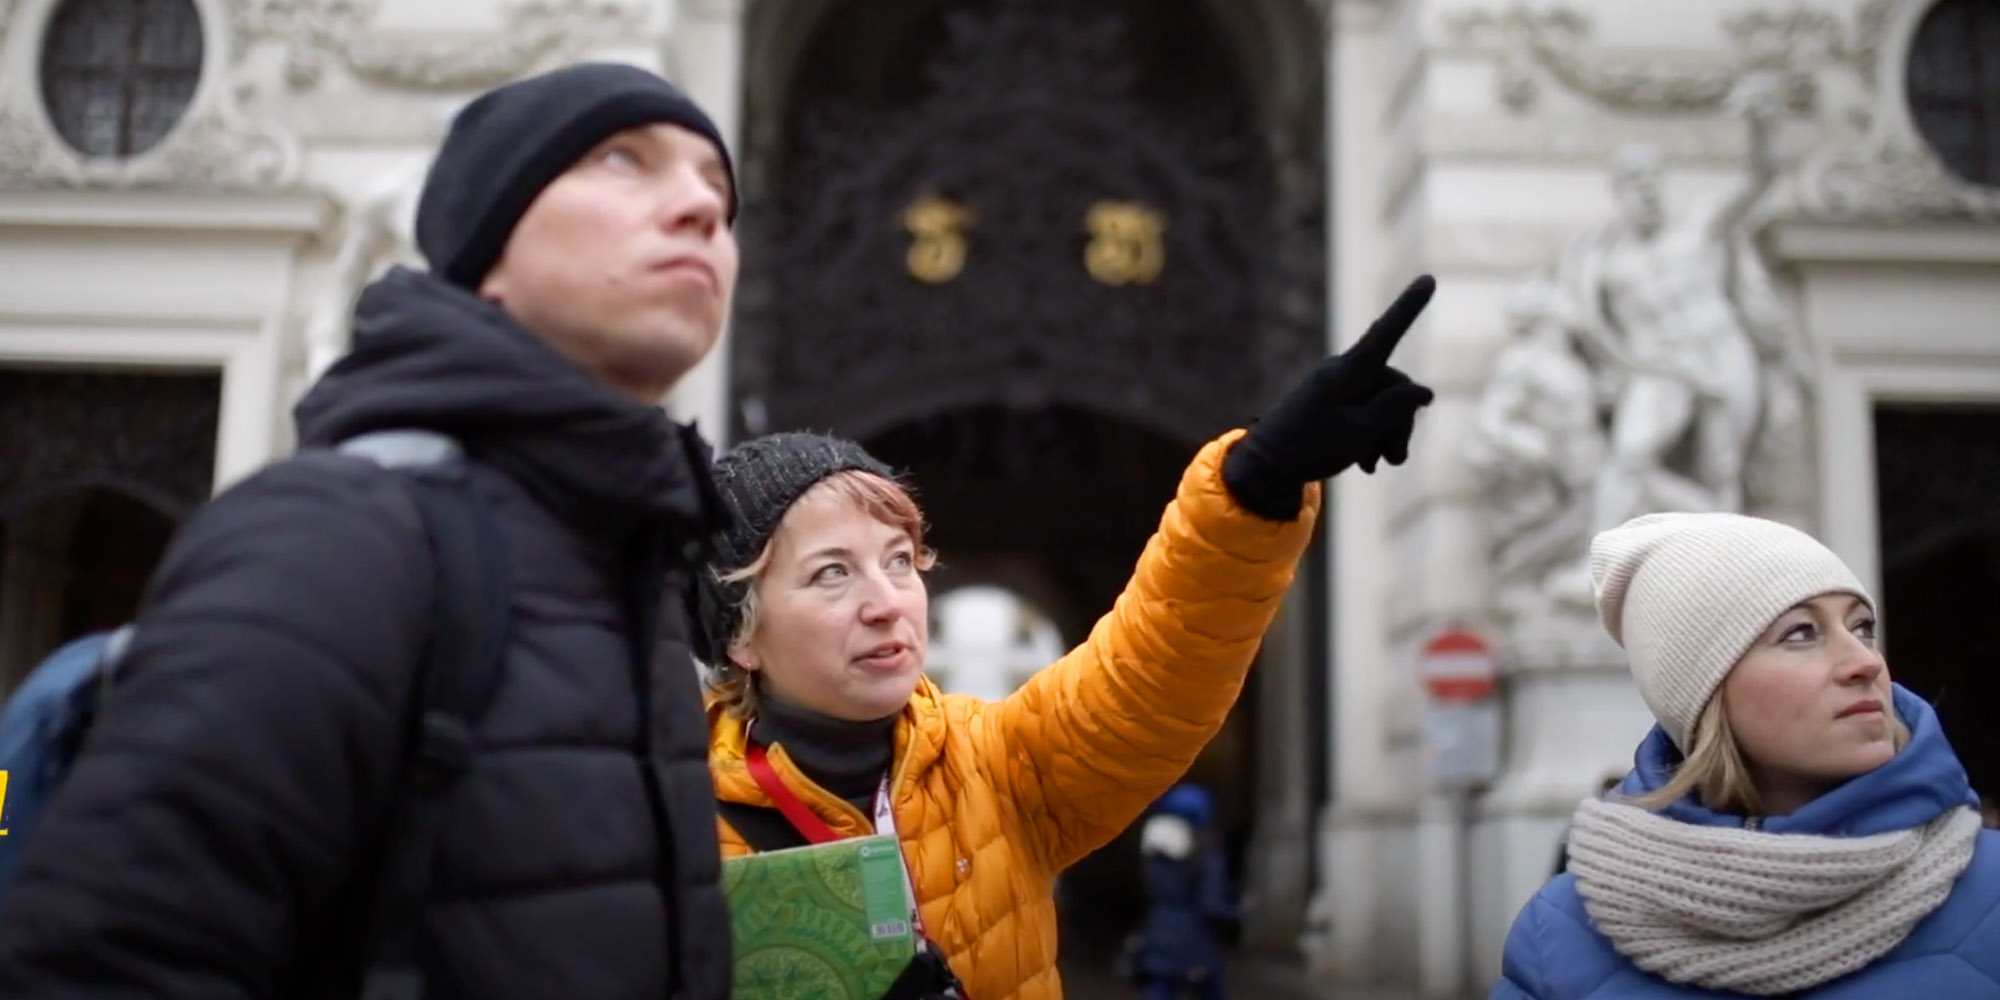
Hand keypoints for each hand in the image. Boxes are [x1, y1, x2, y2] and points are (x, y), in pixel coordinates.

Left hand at [1223, 275, 1436, 519]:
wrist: (1266, 466)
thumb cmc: (1310, 447)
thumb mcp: (1359, 432)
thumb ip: (1395, 410)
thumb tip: (1425, 391)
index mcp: (1347, 372)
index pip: (1385, 333)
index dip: (1409, 308)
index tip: (1430, 278)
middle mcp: (1344, 372)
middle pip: (1394, 386)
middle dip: (1401, 422)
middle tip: (1394, 459)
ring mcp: (1339, 387)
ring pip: (1383, 403)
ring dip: (1388, 434)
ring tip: (1379, 464)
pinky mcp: (1334, 403)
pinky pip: (1366, 412)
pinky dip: (1371, 436)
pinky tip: (1367, 464)